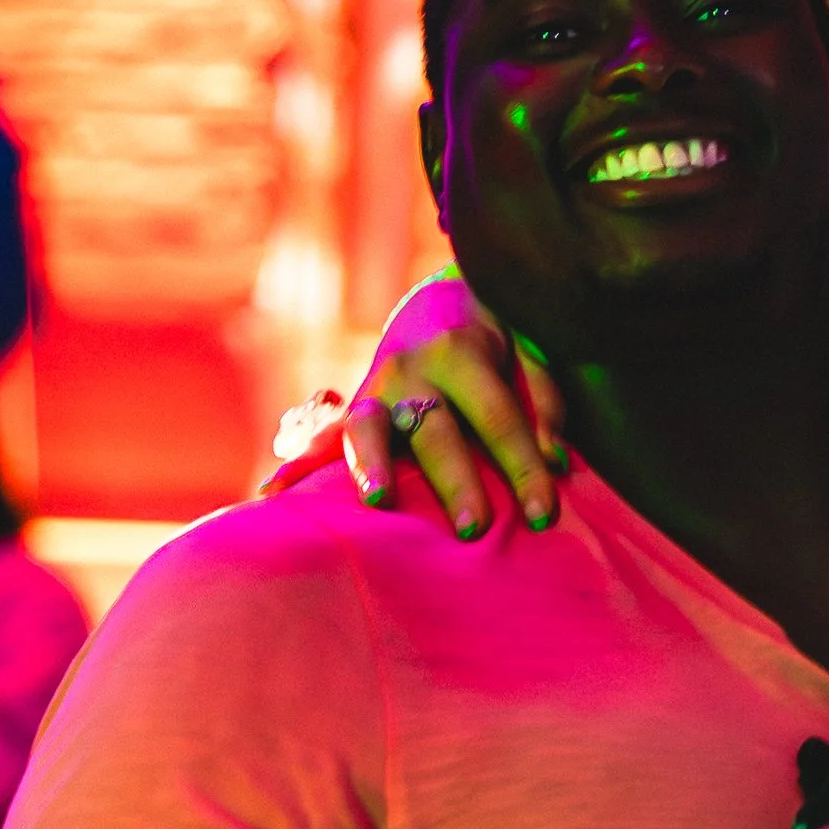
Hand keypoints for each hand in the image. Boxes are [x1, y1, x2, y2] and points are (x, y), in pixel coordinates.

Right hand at [264, 278, 567, 539]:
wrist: (438, 299)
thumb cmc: (497, 335)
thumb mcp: (530, 349)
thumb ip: (544, 401)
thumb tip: (557, 461)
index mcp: (461, 349)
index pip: (498, 415)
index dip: (523, 465)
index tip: (543, 514)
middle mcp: (411, 368)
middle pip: (435, 429)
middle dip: (454, 479)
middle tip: (473, 529)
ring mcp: (375, 388)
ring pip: (369, 428)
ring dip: (372, 466)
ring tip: (378, 503)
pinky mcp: (355, 410)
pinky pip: (324, 439)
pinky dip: (297, 466)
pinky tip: (271, 496)